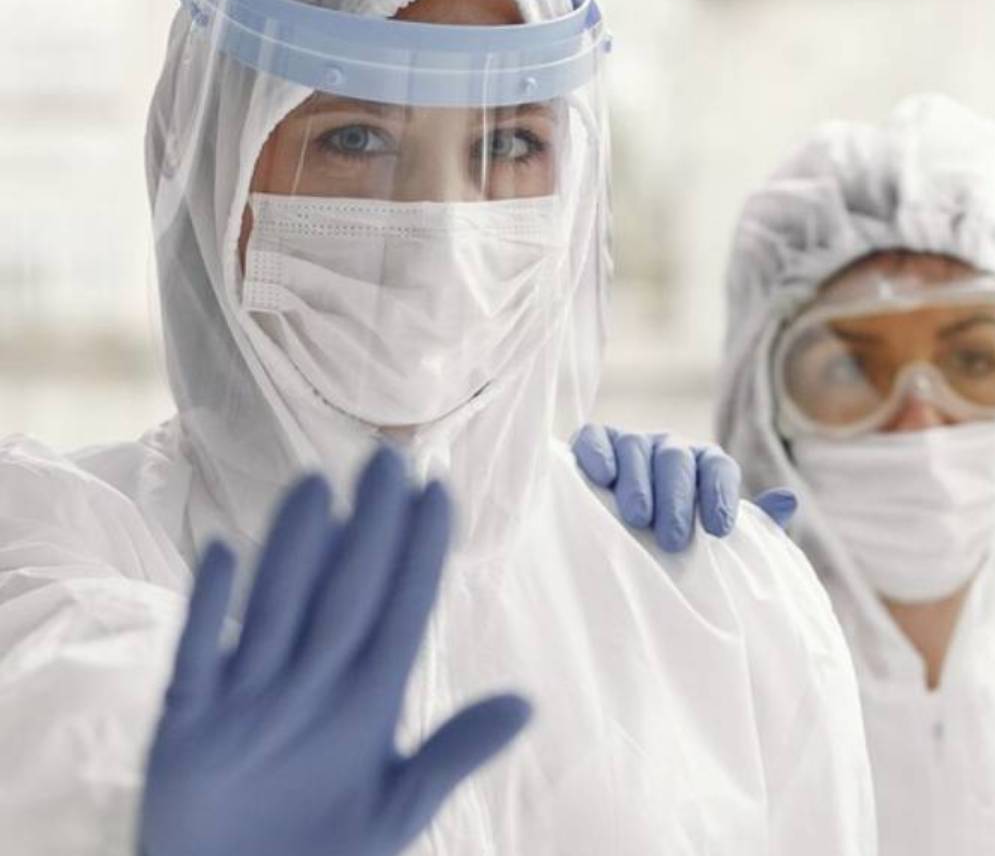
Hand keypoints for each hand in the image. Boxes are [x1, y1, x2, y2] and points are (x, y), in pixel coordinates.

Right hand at [140, 447, 529, 855]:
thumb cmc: (323, 852)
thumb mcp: (396, 808)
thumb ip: (452, 755)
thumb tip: (527, 703)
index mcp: (366, 701)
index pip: (401, 612)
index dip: (420, 554)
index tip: (439, 492)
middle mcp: (311, 682)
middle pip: (344, 594)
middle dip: (368, 530)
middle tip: (387, 460)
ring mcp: (248, 695)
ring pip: (275, 608)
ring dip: (293, 551)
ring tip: (316, 486)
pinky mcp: (185, 722)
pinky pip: (197, 656)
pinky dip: (206, 611)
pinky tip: (221, 553)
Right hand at [572, 425, 796, 551]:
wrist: (620, 533)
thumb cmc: (674, 537)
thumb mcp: (712, 535)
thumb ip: (753, 523)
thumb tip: (788, 500)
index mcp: (703, 464)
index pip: (718, 466)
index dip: (719, 495)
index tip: (718, 530)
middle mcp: (668, 447)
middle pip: (676, 459)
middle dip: (677, 497)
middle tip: (674, 538)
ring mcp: (630, 442)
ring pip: (636, 447)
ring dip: (638, 482)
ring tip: (638, 517)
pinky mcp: (593, 442)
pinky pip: (595, 437)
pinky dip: (598, 453)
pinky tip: (603, 476)